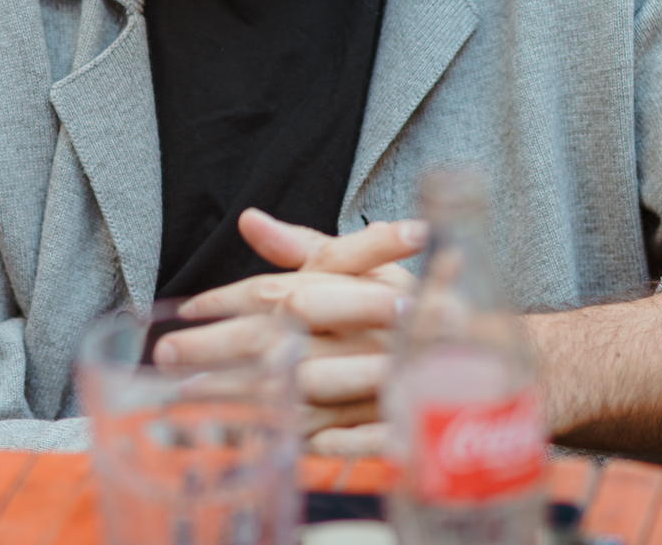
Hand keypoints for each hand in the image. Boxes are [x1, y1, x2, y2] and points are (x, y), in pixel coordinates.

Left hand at [151, 209, 426, 454]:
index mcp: (351, 288)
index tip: (184, 311)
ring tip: (193, 399)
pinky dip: (310, 441)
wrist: (495, 352)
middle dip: (215, 349)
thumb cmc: (420, 302)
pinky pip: (348, 438)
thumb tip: (249, 219)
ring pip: (300, 393)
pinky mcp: (400, 423)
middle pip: (275, 340)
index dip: (225, 301)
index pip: (276, 291)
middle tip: (166, 356)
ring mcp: (381, 380)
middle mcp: (362, 332)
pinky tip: (266, 442)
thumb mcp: (369, 264)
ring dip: (244, 399)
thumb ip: (305, 246)